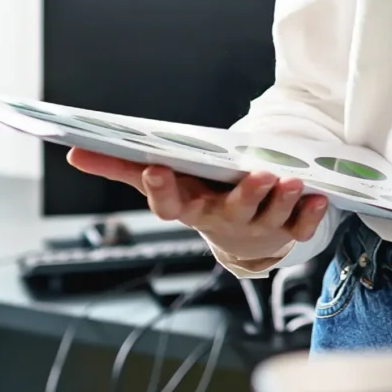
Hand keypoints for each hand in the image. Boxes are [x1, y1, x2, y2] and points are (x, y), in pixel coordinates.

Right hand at [66, 150, 327, 267]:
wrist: (240, 238)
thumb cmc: (196, 197)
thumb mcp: (161, 183)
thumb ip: (121, 168)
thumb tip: (72, 152)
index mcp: (187, 208)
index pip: (168, 204)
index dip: (161, 189)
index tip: (156, 169)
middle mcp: (220, 221)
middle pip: (229, 212)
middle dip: (244, 196)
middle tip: (257, 177)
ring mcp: (256, 229)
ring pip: (270, 218)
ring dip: (281, 200)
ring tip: (290, 180)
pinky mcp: (285, 231)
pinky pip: (300, 226)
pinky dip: (309, 213)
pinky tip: (319, 197)